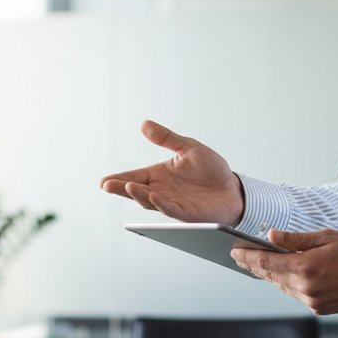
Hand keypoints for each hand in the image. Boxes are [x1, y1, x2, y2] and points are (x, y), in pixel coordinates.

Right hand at [100, 120, 244, 224]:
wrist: (234, 188)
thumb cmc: (212, 170)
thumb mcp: (188, 147)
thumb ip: (166, 138)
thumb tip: (144, 124)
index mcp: (159, 175)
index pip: (134, 177)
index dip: (118, 179)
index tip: (103, 181)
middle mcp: (161, 191)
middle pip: (136, 191)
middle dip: (121, 188)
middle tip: (107, 185)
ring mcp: (172, 203)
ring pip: (150, 202)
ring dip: (138, 195)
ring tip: (128, 187)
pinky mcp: (186, 213)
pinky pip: (170, 209)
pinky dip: (161, 204)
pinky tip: (153, 197)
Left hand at [231, 229, 337, 314]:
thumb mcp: (327, 237)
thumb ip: (296, 239)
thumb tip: (271, 236)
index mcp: (306, 267)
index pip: (266, 262)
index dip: (247, 256)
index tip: (234, 251)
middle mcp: (305, 287)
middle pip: (270, 276)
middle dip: (253, 265)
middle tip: (239, 256)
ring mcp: (312, 301)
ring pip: (282, 287)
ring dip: (269, 275)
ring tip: (256, 265)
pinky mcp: (319, 308)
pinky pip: (295, 295)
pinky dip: (286, 284)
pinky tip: (282, 275)